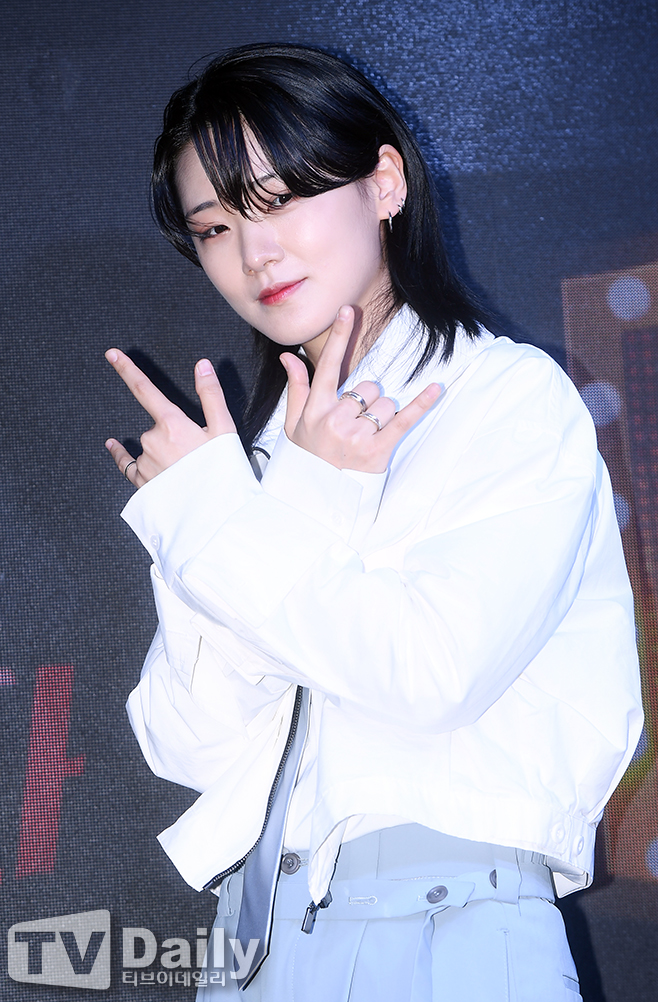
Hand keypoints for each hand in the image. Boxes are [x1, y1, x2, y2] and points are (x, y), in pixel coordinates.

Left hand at [104, 350, 235, 486]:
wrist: (216, 513)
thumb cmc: (222, 472)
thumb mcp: (224, 430)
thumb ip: (211, 395)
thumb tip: (202, 366)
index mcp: (172, 424)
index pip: (144, 389)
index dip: (127, 369)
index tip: (112, 354)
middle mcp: (153, 441)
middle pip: (157, 426)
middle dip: (173, 434)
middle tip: (197, 452)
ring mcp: (145, 462)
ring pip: (148, 447)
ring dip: (163, 452)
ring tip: (187, 470)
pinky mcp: (140, 482)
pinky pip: (127, 463)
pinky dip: (123, 455)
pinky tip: (114, 446)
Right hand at [281, 306, 440, 472]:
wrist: (317, 498)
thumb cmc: (308, 457)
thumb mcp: (295, 425)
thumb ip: (296, 388)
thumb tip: (288, 356)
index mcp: (316, 409)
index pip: (328, 366)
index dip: (338, 336)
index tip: (348, 310)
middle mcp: (335, 419)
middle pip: (367, 387)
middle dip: (368, 401)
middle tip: (356, 424)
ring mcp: (356, 436)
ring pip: (385, 404)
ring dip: (383, 416)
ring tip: (367, 437)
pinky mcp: (377, 451)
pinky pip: (404, 420)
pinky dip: (422, 404)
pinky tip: (436, 388)